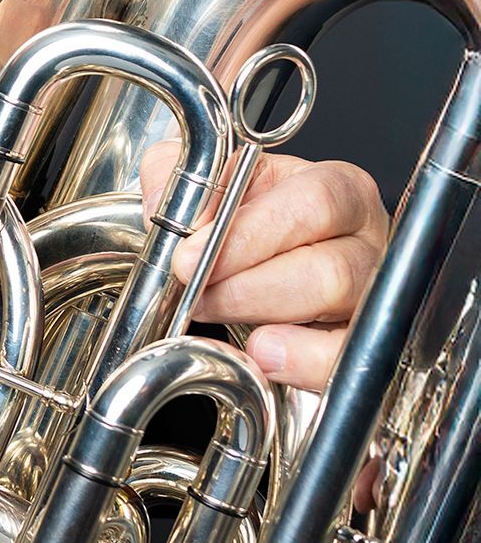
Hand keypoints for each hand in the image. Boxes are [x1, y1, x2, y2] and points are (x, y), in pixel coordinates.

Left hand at [140, 138, 386, 390]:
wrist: (245, 254)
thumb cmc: (241, 213)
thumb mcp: (209, 180)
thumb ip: (182, 178)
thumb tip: (169, 208)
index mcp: (337, 189)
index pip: (312, 203)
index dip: (251, 233)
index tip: (189, 256)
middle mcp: (365, 241)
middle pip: (329, 269)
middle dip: (250, 288)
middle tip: (197, 296)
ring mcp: (374, 297)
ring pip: (344, 318)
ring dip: (272, 323)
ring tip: (223, 322)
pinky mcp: (365, 344)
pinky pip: (348, 361)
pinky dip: (306, 364)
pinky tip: (264, 356)